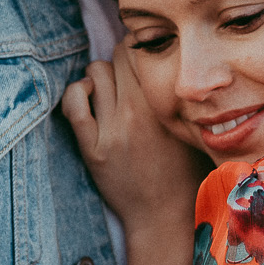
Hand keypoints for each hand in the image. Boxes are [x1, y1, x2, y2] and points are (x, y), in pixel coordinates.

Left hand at [61, 50, 206, 264]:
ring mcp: (112, 129)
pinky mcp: (92, 148)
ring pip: (96, 72)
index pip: (143, 51)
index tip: (141, 57)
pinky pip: (74, 103)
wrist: (164, 215)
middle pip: (118, 55)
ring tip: (108, 92)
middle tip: (125, 77)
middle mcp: (137, 112)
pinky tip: (87, 100)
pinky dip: (77, 93)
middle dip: (120, 60)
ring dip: (100, 77)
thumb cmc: (182, 171)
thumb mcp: (190, 128)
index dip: (140, 49)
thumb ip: (176, 96)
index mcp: (164, 105)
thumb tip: (166, 60)